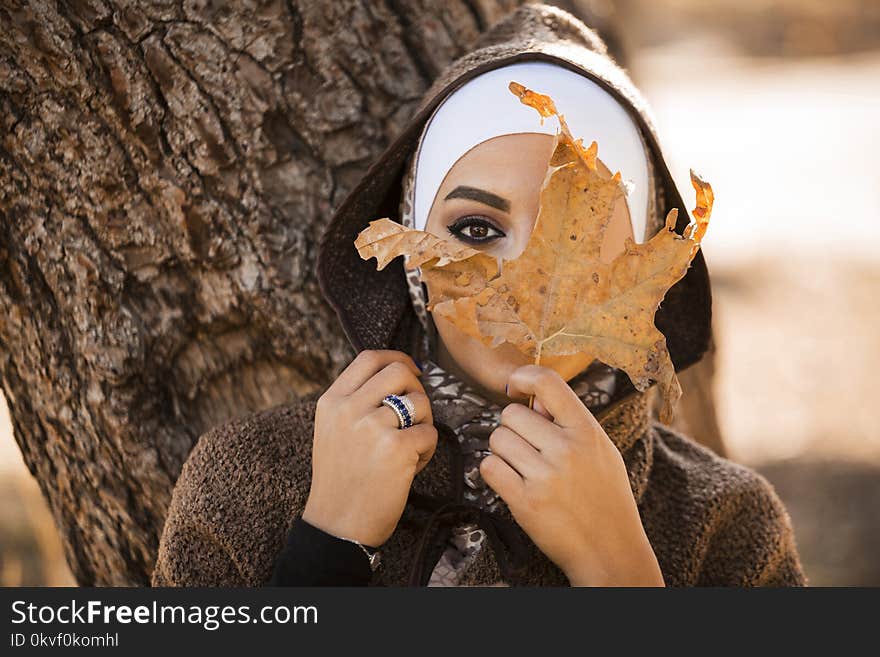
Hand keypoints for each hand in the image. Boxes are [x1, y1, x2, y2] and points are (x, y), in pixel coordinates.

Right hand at [303, 350, 436, 547]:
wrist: (337, 525)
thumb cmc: (341, 480)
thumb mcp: (332, 430)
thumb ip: (355, 402)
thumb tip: (398, 373)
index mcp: (331, 402)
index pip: (369, 358)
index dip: (397, 358)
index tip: (412, 370)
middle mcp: (348, 409)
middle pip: (399, 372)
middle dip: (417, 389)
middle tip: (416, 413)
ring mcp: (372, 427)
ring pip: (420, 402)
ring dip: (424, 422)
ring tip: (410, 446)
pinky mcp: (396, 448)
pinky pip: (430, 433)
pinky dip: (427, 450)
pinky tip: (411, 466)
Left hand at [480, 364, 663, 585]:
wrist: (610, 550)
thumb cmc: (605, 497)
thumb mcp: (600, 452)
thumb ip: (569, 422)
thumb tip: (536, 398)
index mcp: (587, 431)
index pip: (548, 382)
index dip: (524, 377)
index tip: (515, 387)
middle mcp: (566, 449)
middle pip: (511, 415)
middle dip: (513, 429)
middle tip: (527, 449)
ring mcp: (546, 476)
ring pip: (497, 440)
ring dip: (503, 452)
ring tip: (524, 468)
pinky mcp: (526, 502)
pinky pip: (489, 468)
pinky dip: (494, 473)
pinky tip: (511, 482)